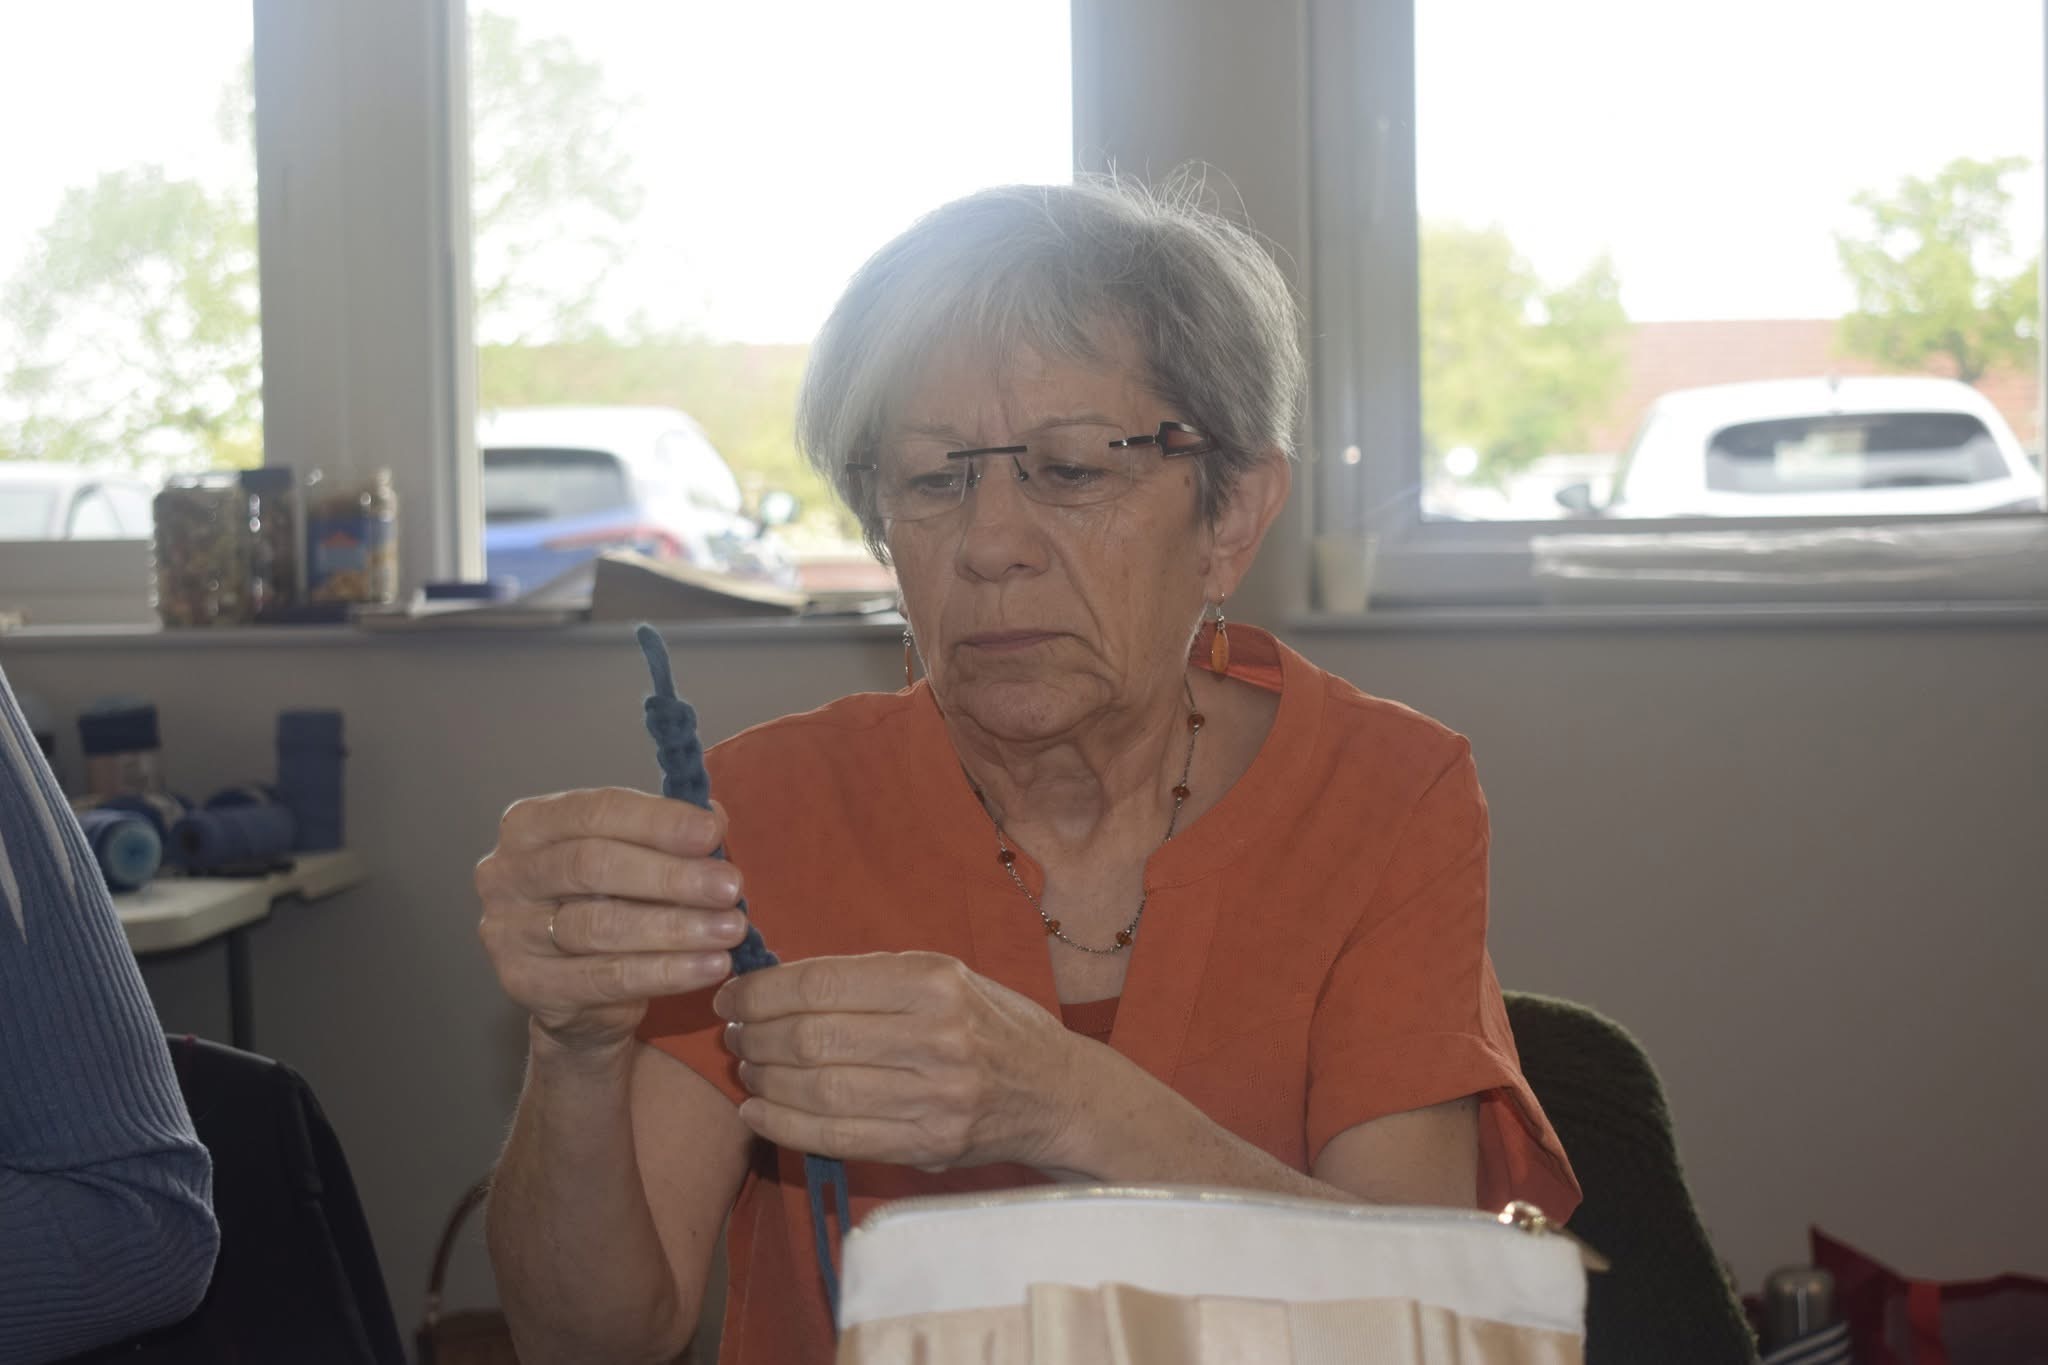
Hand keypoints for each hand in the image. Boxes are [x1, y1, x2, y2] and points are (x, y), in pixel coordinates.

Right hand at [476, 788, 751, 1054]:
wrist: (582, 992)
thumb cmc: (610, 904)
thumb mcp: (634, 860)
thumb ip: (666, 835)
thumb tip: (712, 818)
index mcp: (530, 825)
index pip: (595, 811)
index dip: (658, 820)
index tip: (712, 832)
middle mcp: (506, 873)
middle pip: (592, 865)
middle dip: (670, 876)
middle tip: (729, 886)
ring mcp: (508, 932)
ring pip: (599, 925)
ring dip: (675, 927)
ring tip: (730, 929)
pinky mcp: (526, 985)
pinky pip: (605, 978)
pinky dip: (665, 972)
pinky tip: (709, 966)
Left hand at [714, 952, 1080, 1171]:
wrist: (1056, 1091)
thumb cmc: (989, 1024)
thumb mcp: (944, 977)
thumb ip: (870, 980)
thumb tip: (775, 984)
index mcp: (935, 981)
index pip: (823, 983)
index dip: (763, 991)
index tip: (733, 995)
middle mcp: (937, 1036)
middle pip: (813, 1038)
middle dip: (756, 1035)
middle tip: (734, 1033)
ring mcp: (935, 1097)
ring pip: (818, 1090)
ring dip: (765, 1078)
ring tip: (747, 1066)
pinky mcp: (929, 1145)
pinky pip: (836, 1137)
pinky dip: (783, 1125)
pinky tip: (757, 1110)